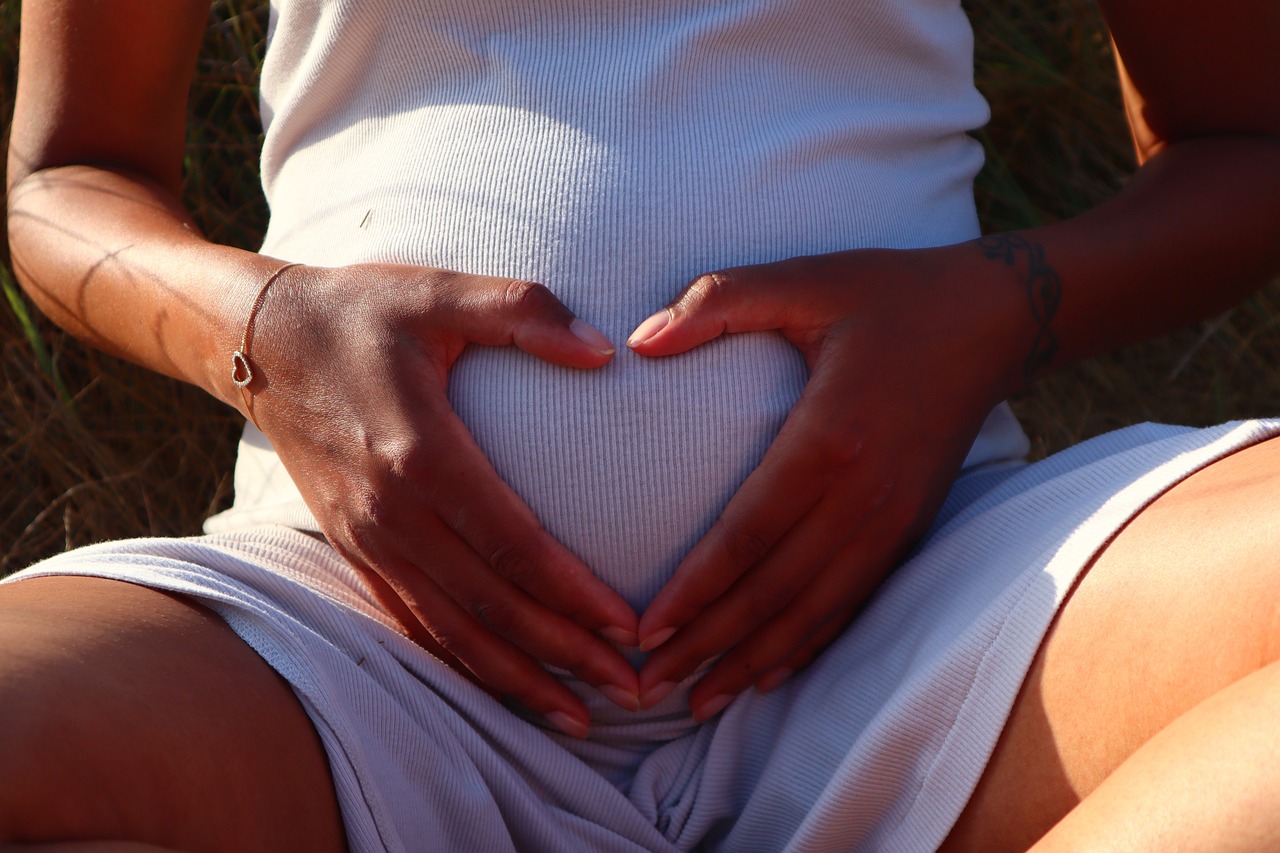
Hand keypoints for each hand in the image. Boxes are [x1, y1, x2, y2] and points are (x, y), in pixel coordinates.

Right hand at [243, 262, 640, 736]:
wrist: (258, 342)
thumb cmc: (359, 311)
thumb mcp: (439, 291)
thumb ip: (524, 313)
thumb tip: (605, 352)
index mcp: (422, 454)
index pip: (513, 546)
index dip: (573, 594)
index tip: (628, 628)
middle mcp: (392, 513)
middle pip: (489, 607)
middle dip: (564, 656)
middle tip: (631, 691)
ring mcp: (367, 539)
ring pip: (450, 632)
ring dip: (517, 679)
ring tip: (578, 716)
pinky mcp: (354, 549)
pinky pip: (412, 622)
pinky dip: (462, 663)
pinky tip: (505, 686)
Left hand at [627, 245, 1021, 719]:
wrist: (991, 318)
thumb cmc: (885, 294)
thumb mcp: (801, 279)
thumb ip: (716, 302)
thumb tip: (637, 341)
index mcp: (831, 436)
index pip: (748, 535)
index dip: (695, 590)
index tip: (644, 630)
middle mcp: (865, 493)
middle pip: (776, 590)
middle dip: (709, 644)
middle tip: (648, 686)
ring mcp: (893, 518)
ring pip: (814, 610)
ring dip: (754, 660)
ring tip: (698, 701)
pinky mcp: (911, 528)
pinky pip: (854, 602)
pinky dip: (810, 644)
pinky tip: (770, 673)